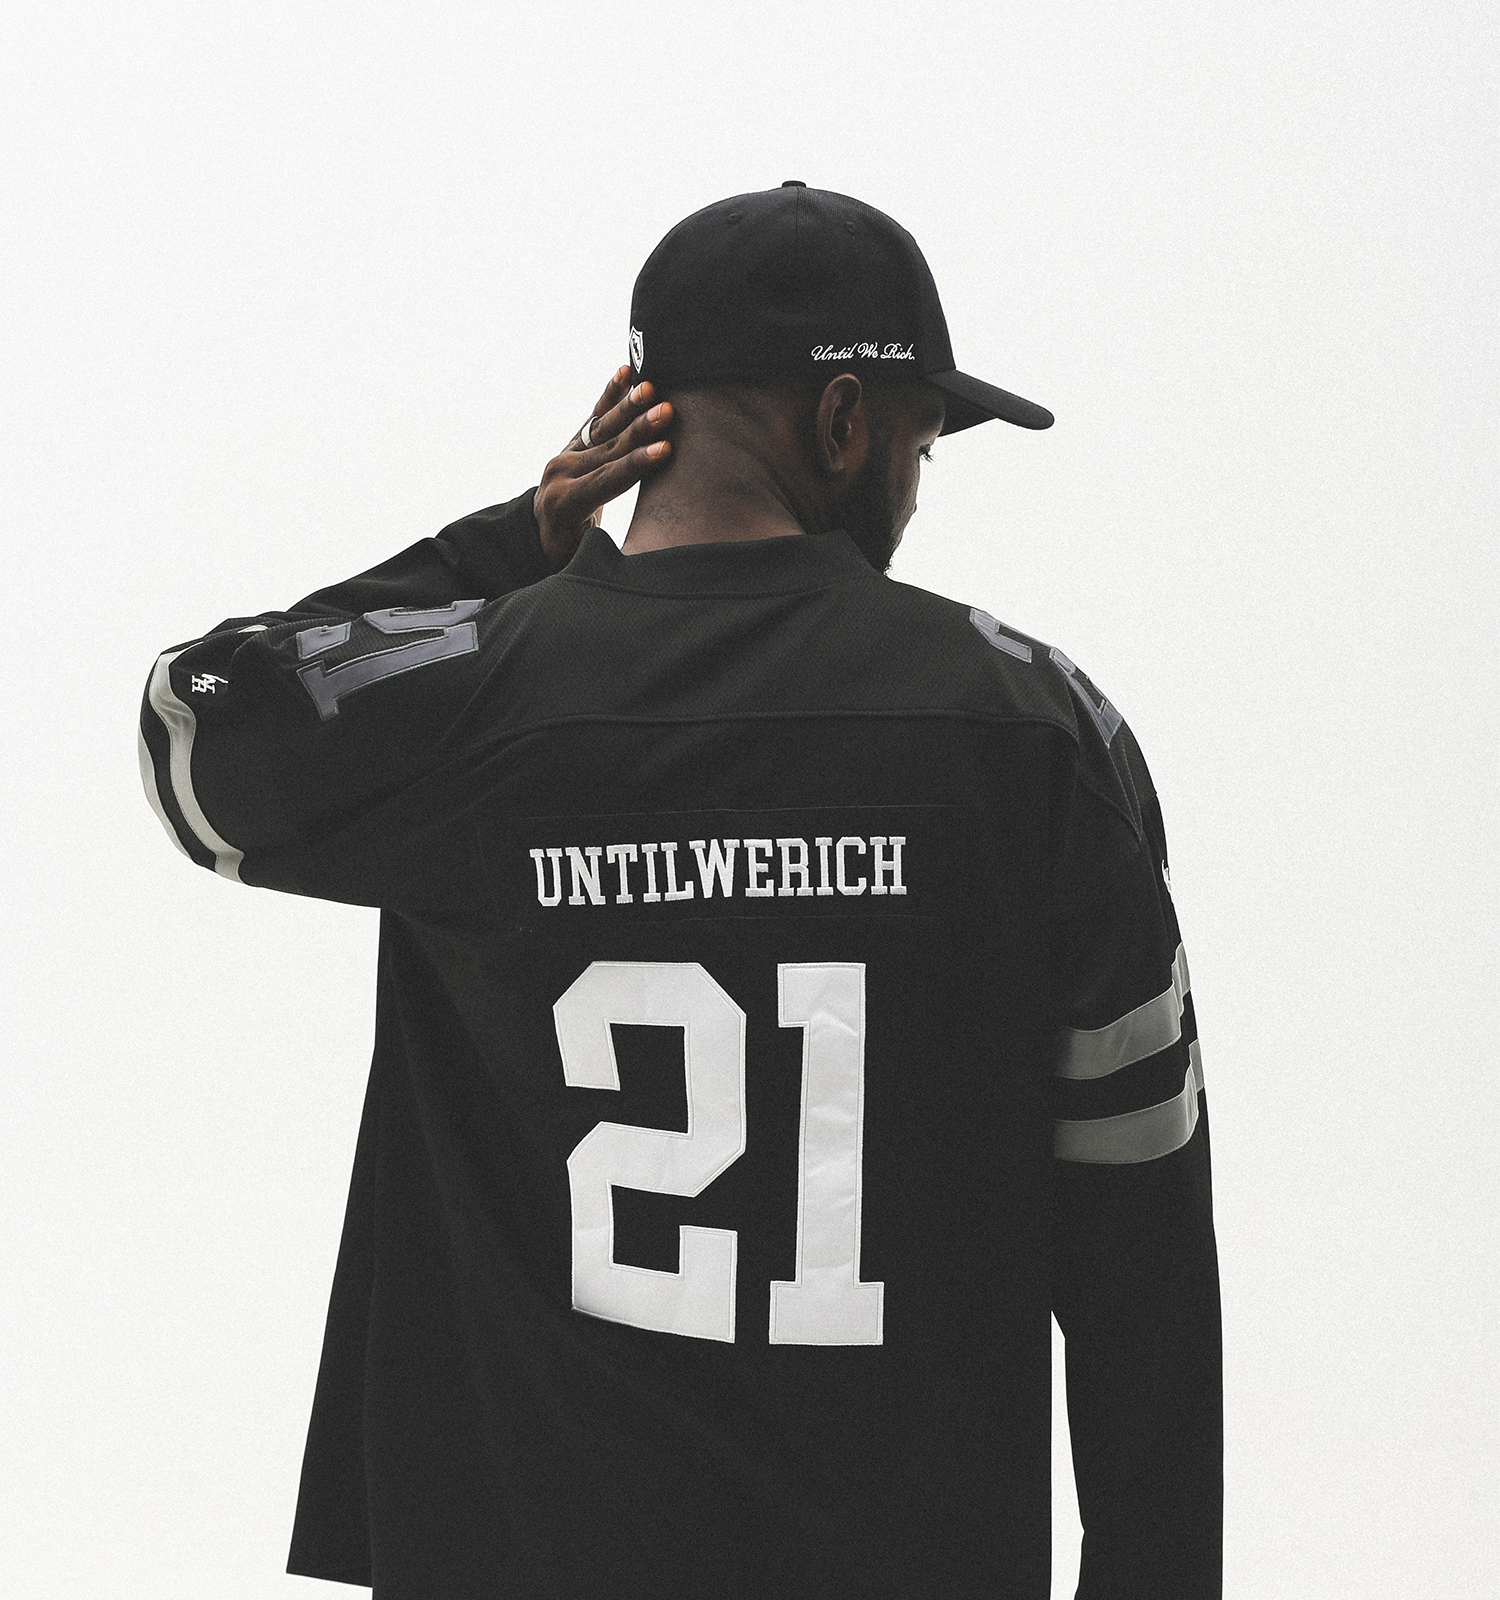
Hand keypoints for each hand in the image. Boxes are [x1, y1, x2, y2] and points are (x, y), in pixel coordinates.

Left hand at [535, 367, 672, 568]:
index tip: (664, 450)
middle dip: (639, 430)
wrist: (537, 538)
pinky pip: (594, 417)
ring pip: (602, 429)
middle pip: (607, 449)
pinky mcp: (571, 446)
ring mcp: (565, 456)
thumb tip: (643, 558)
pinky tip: (625, 373)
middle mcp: (561, 474)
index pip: (606, 480)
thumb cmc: (567, 557)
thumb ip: (602, 551)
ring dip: (629, 407)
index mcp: (565, 504)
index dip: (635, 466)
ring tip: (652, 387)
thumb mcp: (580, 560)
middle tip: (667, 412)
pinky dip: (610, 396)